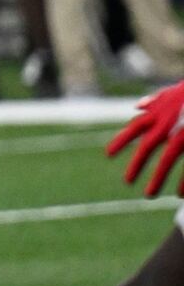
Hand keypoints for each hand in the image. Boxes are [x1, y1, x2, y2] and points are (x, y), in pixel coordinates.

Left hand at [108, 81, 183, 195]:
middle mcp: (171, 122)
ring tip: (149, 194)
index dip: (121, 140)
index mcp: (163, 111)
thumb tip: (138, 106)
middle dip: (136, 163)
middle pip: (148, 145)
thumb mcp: (175, 91)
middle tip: (127, 181)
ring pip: (168, 159)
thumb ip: (157, 100)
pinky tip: (180, 194)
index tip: (108, 155)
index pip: (136, 127)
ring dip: (157, 178)